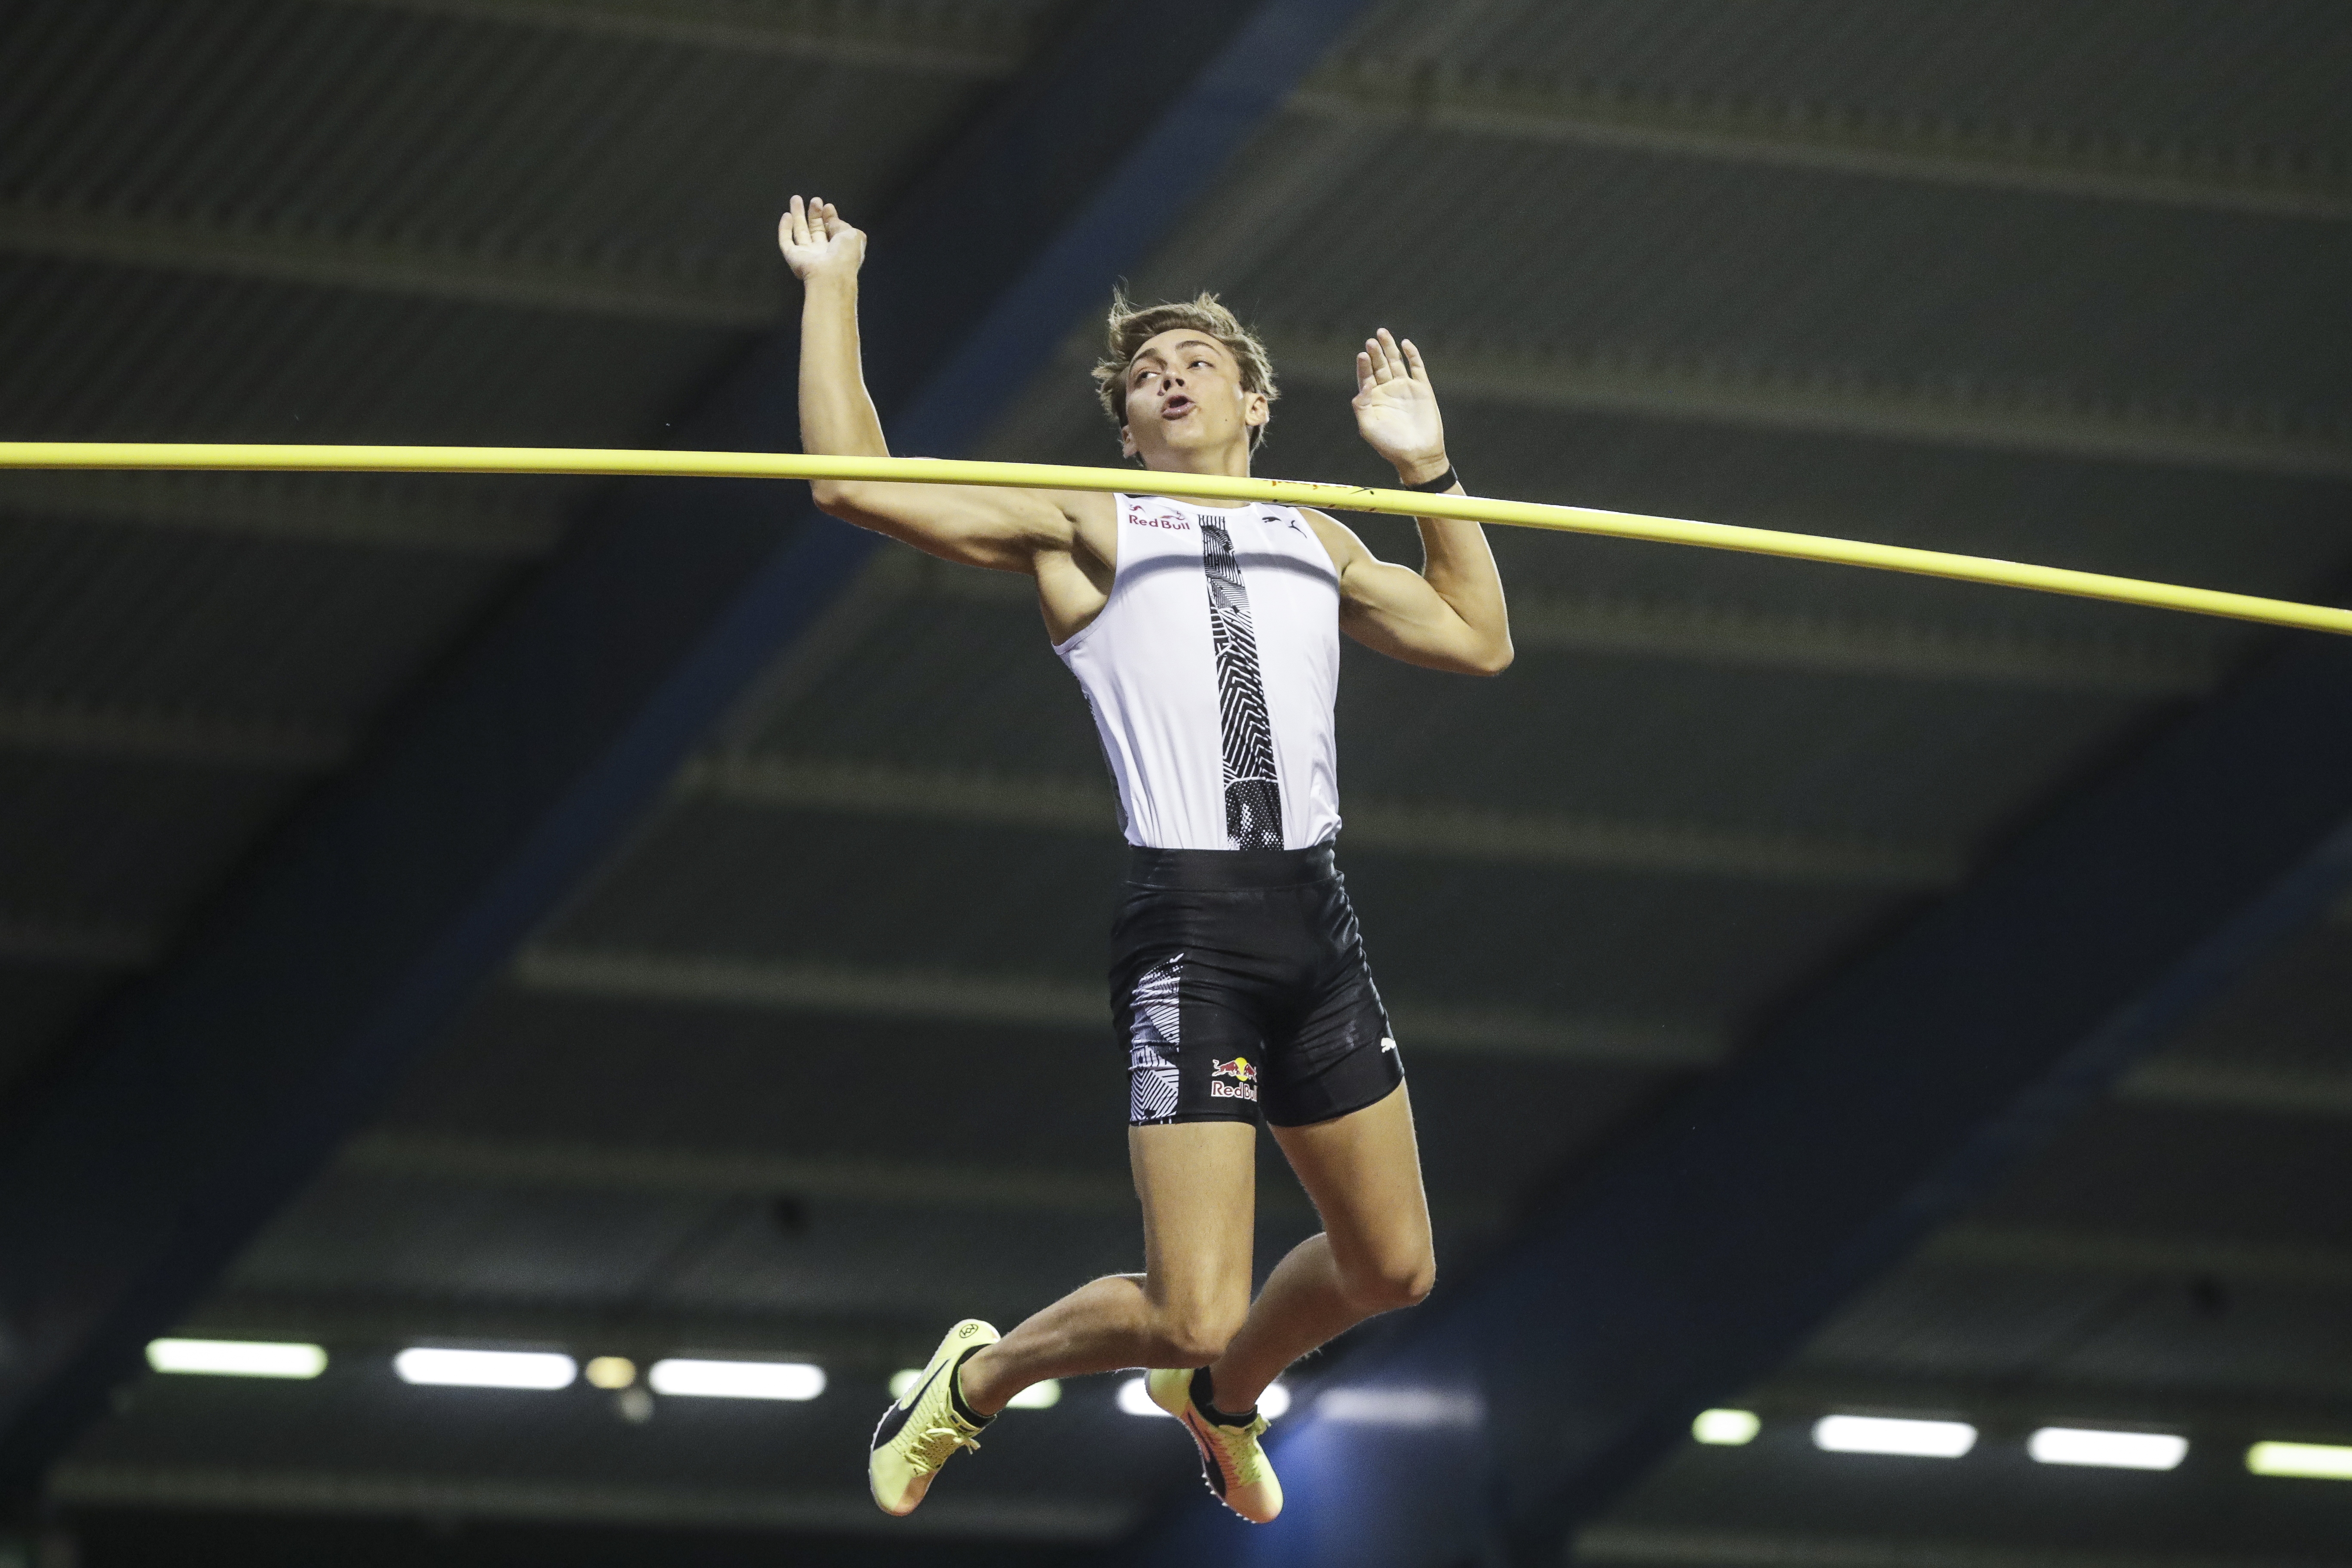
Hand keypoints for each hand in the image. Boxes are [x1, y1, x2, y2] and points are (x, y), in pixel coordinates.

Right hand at [778, 194, 865, 282]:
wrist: (831, 273)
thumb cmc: (845, 254)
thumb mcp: (853, 234)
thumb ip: (842, 224)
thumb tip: (831, 218)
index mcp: (839, 248)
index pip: (832, 230)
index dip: (830, 217)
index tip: (827, 206)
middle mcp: (822, 252)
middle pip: (816, 229)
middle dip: (814, 214)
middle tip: (814, 200)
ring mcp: (807, 255)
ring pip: (800, 232)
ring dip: (798, 215)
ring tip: (796, 199)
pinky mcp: (792, 257)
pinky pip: (786, 242)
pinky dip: (784, 229)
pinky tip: (786, 215)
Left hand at [1351, 328, 1446, 484]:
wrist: (1418, 454)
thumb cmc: (1390, 445)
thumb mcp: (1368, 428)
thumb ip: (1361, 406)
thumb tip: (1363, 386)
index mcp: (1373, 400)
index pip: (1366, 376)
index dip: (1364, 365)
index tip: (1362, 355)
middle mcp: (1388, 391)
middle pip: (1380, 365)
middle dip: (1375, 353)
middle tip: (1371, 340)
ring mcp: (1405, 388)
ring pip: (1396, 362)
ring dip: (1389, 348)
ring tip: (1382, 333)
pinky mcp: (1422, 389)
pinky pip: (1417, 368)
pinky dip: (1412, 355)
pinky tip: (1405, 344)